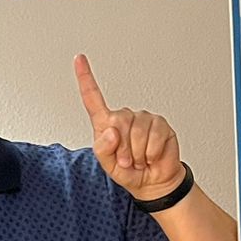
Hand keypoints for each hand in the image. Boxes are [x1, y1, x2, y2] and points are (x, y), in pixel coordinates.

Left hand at [75, 54, 184, 200]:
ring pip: (137, 132)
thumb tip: (112, 131)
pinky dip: (151, 153)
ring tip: (139, 159)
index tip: (79, 58)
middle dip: (122, 148)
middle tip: (127, 160)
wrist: (152, 182)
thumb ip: (103, 149)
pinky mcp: (161, 124)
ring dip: (137, 153)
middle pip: (118, 122)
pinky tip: (151, 156)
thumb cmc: (128, 171)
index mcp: (106, 124)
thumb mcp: (107, 164)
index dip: (85, 78)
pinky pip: (154, 137)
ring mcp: (144, 118)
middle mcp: (124, 117)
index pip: (92, 98)